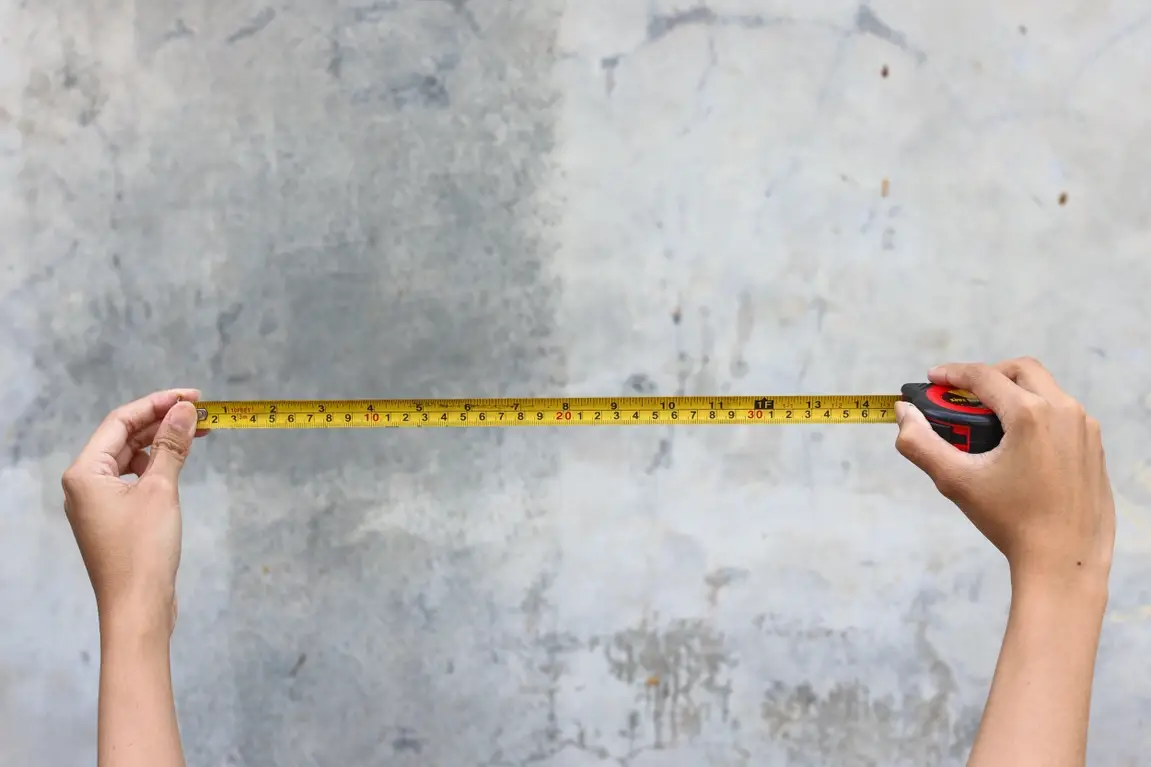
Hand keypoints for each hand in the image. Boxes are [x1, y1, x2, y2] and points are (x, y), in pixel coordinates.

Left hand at [61, 389, 205, 635]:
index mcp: (85, 472)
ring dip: (162, 442)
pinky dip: (157, 465)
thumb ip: (171, 445)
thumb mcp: (161, 490)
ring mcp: (98, 503)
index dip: (158, 403)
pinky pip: (134, 479)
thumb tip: (185, 410)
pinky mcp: (114, 519)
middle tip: (203, 412)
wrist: (138, 607)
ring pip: (131, 457)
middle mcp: (85, 484)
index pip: (121, 421)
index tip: (194, 396)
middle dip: (162, 421)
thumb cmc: (144, 549)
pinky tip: (179, 461)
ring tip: (198, 432)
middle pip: (124, 437)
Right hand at [893, 358, 1114, 587]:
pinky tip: (1020, 447)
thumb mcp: (955, 481)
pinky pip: (1063, 415)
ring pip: (1046, 390)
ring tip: (990, 424)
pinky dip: (1037, 414)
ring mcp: (1085, 428)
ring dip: (1015, 394)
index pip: (983, 376)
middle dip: (989, 375)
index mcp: (1030, 413)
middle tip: (964, 396)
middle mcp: (1064, 410)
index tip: (932, 379)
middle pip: (1022, 370)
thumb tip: (904, 412)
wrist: (1066, 560)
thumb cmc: (1009, 520)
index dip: (952, 374)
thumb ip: (920, 442)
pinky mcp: (1095, 447)